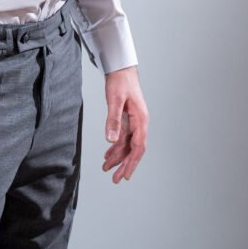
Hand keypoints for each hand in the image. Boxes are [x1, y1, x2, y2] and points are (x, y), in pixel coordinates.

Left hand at [102, 65, 148, 182]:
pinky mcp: (127, 119)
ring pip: (127, 144)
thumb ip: (113, 120)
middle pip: (134, 149)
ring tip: (106, 168)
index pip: (138, 146)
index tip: (125, 175)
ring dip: (118, 156)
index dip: (132, 162)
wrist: (121, 69)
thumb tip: (110, 139)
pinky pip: (123, 137)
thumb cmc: (120, 82)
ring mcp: (134, 121)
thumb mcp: (115, 101)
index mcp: (141, 120)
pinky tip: (108, 154)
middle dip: (124, 164)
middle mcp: (140, 123)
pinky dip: (115, 146)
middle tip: (115, 179)